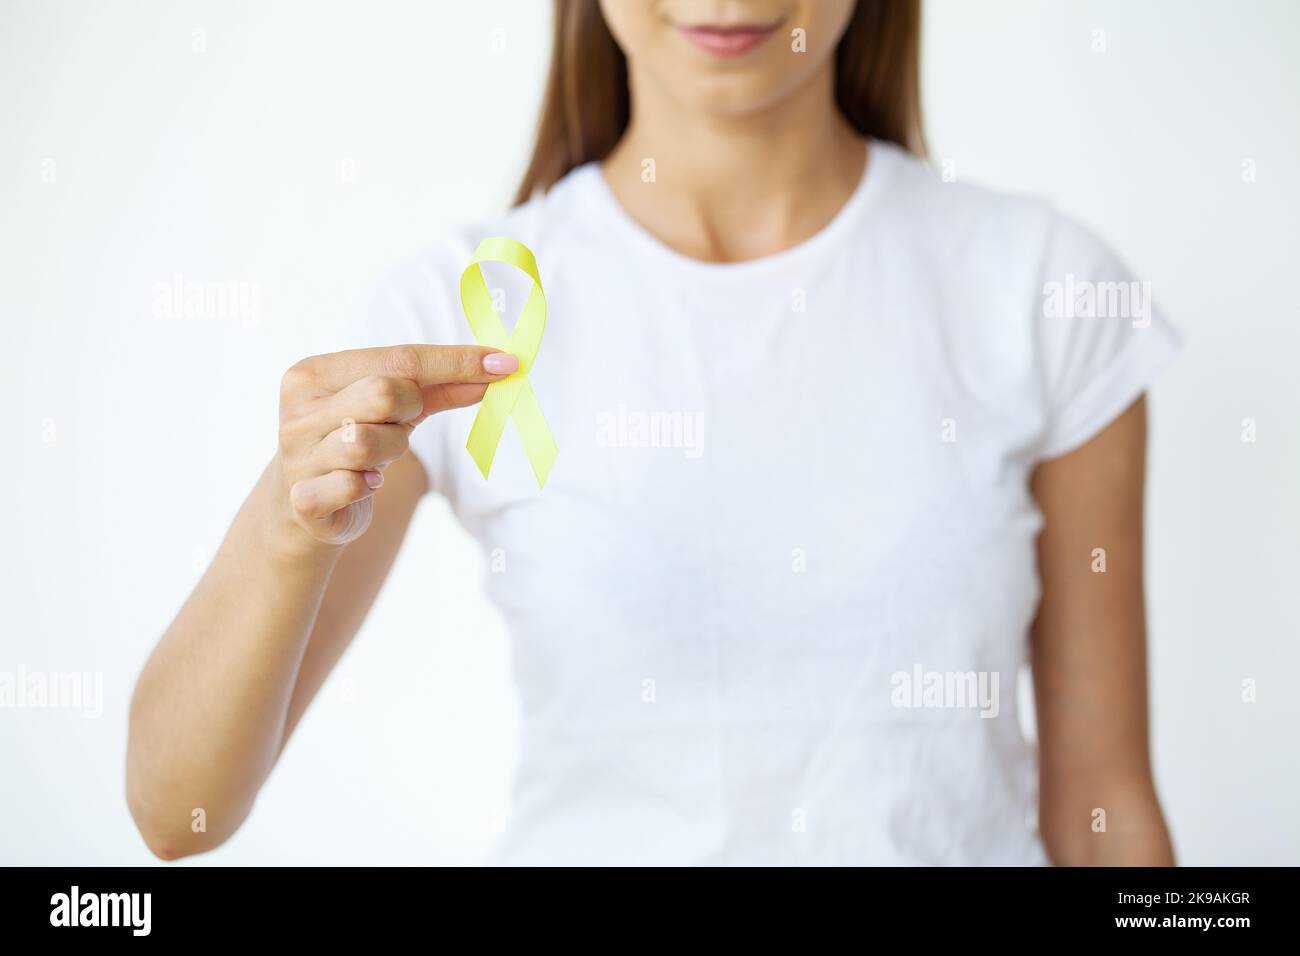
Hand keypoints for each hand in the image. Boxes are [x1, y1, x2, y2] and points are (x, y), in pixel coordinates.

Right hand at [273, 344, 517, 546]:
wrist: (303, 509)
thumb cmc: (354, 443)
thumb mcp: (394, 412)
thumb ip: (439, 389)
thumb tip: (495, 371)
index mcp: (315, 374)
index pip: (399, 359)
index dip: (456, 361)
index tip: (504, 363)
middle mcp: (298, 409)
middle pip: (382, 394)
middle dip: (408, 410)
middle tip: (401, 423)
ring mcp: (296, 454)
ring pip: (366, 443)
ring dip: (389, 452)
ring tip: (377, 459)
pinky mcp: (302, 499)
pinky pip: (352, 486)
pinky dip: (366, 487)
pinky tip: (363, 486)